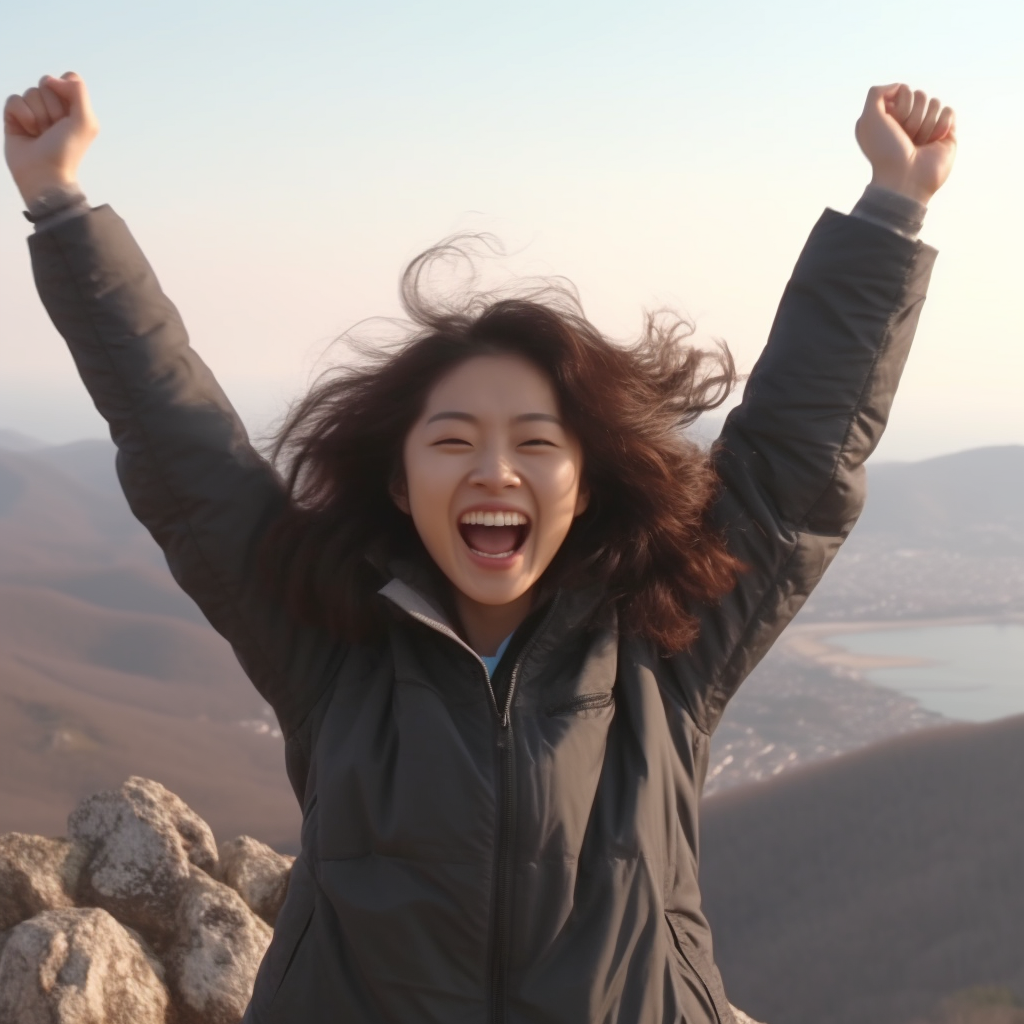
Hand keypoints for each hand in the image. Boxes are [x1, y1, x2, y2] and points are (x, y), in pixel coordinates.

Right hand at [4, 72, 98, 205]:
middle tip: (55, 129)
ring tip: (41, 134)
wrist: (44, 173)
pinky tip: (28, 133)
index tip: (69, 114)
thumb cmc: (67, 150)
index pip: (69, 78)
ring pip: (31, 92)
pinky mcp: (15, 116)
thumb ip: (77, 91)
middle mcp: (55, 107)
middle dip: (52, 108)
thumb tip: (51, 79)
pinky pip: (14, 99)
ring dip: (38, 116)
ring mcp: (34, 111)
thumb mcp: (86, 121)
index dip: (66, 91)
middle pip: (47, 82)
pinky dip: (21, 116)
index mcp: (75, 107)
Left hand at [855, 84, 956, 203]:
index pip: (903, 90)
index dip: (900, 106)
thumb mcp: (868, 119)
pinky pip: (949, 112)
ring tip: (918, 144)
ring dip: (925, 124)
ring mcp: (927, 126)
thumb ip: (876, 93)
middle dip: (913, 116)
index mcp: (889, 117)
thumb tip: (900, 86)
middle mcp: (907, 121)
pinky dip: (941, 125)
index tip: (893, 125)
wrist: (905, 178)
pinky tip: (933, 142)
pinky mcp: (945, 133)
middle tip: (906, 137)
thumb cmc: (885, 150)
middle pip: (920, 95)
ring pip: (935, 103)